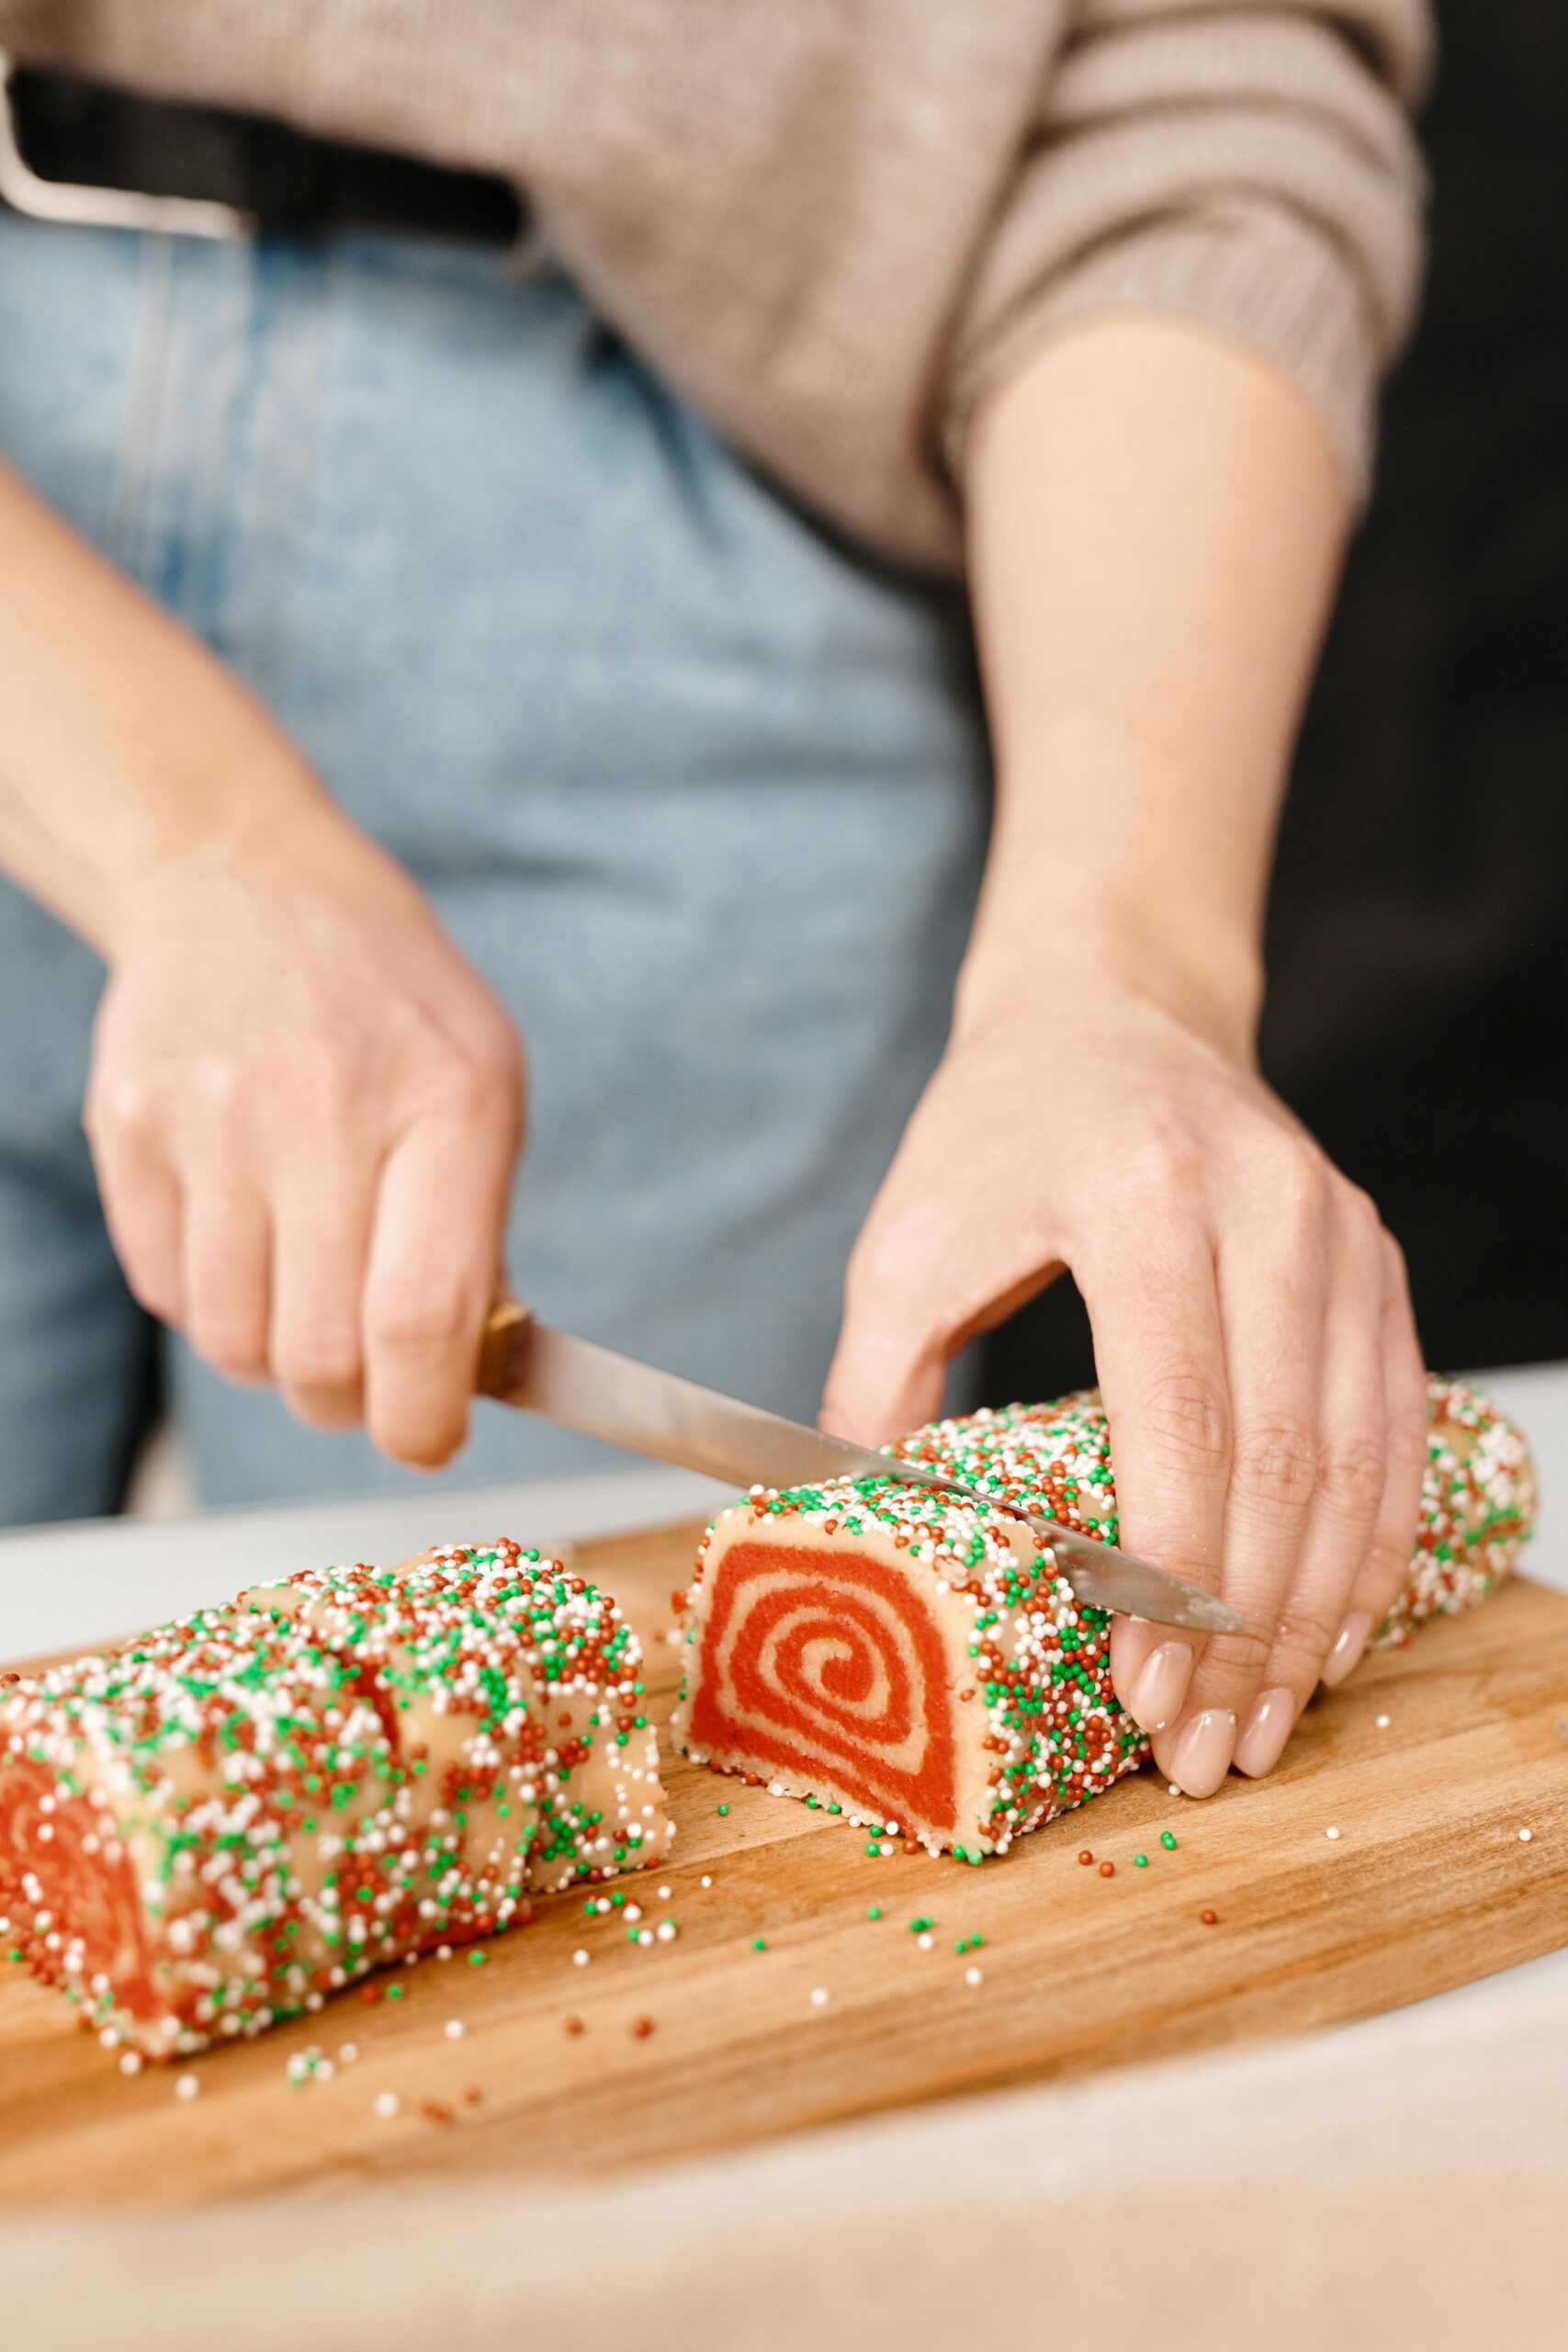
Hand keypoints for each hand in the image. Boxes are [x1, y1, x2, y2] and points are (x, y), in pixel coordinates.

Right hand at [85, 806, 522, 1467]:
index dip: (423, 1417)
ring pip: (234, 1345)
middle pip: (320, 1357)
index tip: (427, 1436)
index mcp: (448, 1101)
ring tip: (307, 1285)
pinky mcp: (128, 1128)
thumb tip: (462, 1382)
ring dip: (277, 1355)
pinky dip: (213, 1301)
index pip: (422, 1318)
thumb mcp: (483, 1086)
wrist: (246, 884)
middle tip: (370, 1372)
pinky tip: (247, 1232)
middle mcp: (324, 1107)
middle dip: (351, 1400)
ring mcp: (211, 1118)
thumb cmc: (390, 1008)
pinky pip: (168, 1295)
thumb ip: (478, 1234)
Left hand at [821, 953, 1427, 1794]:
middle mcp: (1268, 1207)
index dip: (1169, 1573)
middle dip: (1243, 1631)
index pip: (1182, 1417)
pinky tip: (1329, 1634)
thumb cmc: (995, 1132)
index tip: (1138, 1691)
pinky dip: (1368, 1546)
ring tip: (1258, 1726)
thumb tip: (847, 1551)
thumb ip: (873, 1395)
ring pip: (1355, 1460)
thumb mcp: (905, 1246)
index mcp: (1142, 1192)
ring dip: (1313, 1614)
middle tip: (1200, 1751)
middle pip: (1282, 1457)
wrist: (1112, 1011)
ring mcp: (1340, 1235)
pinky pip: (1393, 1429)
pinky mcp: (1376, 1265)